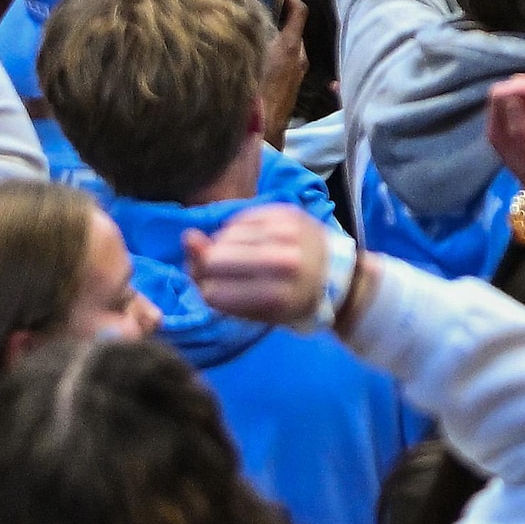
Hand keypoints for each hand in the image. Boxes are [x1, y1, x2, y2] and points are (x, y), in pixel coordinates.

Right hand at [183, 203, 347, 331]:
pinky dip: (234, 230)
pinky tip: (243, 240)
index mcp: (280, 298)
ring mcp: (289, 234)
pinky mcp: (287, 212)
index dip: (205, 293)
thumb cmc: (289, 301)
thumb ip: (214, 285)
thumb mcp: (256, 310)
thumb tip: (188, 237)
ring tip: (234, 256)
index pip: (215, 294)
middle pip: (217, 260)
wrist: (335, 274)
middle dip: (208, 267)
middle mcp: (287, 262)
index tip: (213, 293)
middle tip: (218, 270)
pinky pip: (241, 218)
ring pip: (227, 236)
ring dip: (221, 247)